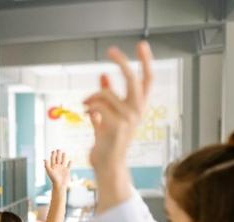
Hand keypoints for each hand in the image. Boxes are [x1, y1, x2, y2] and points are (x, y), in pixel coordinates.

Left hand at [43, 149, 71, 191]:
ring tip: (64, 153)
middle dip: (58, 154)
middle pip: (58, 159)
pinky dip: (70, 163)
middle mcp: (58, 167)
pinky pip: (69, 166)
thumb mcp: (49, 171)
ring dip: (64, 157)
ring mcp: (62, 169)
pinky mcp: (67, 171)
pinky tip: (71, 160)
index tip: (53, 151)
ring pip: (63, 161)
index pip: (53, 159)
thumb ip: (46, 165)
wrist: (59, 185)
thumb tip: (44, 159)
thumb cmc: (53, 179)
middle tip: (58, 149)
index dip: (53, 155)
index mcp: (53, 167)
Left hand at [84, 42, 153, 174]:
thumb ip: (106, 96)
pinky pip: (98, 105)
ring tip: (85, 105)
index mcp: (139, 107)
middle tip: (111, 50)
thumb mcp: (107, 114)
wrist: (107, 164)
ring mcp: (129, 118)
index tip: (141, 45)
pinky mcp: (117, 125)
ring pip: (106, 93)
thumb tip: (103, 75)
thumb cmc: (107, 141)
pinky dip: (88, 106)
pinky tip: (86, 113)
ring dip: (91, 97)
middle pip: (134, 79)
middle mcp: (138, 111)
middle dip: (122, 62)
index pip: (148, 80)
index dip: (146, 62)